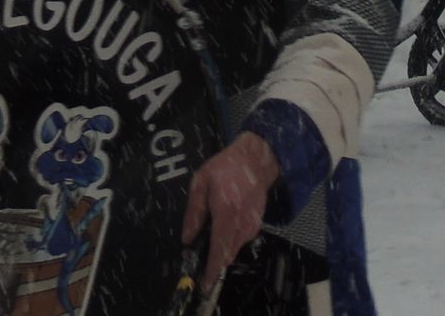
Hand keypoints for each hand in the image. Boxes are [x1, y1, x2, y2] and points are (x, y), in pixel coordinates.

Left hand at [182, 131, 279, 292]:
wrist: (256, 160)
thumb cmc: (225, 168)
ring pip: (233, 249)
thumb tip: (187, 238)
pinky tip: (223, 224)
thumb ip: (193, 212)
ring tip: (210, 230)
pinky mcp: (257, 225)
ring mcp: (252, 225)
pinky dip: (229, 240)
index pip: (219, 249)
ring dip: (220, 249)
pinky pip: (239, 241)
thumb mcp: (201, 182)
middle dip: (213, 260)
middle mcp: (242, 223)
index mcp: (226, 212)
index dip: (212, 269)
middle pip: (227, 254)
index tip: (206, 284)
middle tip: (199, 251)